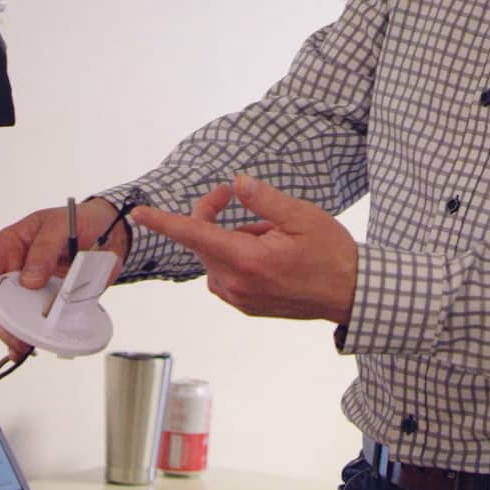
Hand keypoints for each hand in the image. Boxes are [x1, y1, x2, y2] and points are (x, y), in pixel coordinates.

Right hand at [0, 197, 130, 353]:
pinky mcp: (50, 302)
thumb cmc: (80, 222)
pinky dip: (35, 336)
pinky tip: (32, 346)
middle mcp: (19, 269)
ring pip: (16, 315)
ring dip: (17, 331)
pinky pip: (38, 322)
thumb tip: (30, 277)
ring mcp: (34, 288)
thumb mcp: (61, 225)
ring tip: (23, 343)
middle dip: (1, 318)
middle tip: (10, 331)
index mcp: (13, 244)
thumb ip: (44, 248)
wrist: (110, 234)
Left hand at [131, 172, 357, 323]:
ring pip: (214, 256)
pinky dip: (236, 255)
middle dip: (210, 215)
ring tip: (268, 233)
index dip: (164, 222)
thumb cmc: (330, 254)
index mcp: (247, 260)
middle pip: (202, 241)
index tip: (139, 212)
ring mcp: (239, 298)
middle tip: (233, 194)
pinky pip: (226, 273)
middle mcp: (236, 283)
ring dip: (229, 237)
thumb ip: (264, 200)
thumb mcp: (302, 216)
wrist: (350, 293)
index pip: (195, 235)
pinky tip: (267, 251)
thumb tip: (237, 184)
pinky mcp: (246, 305)